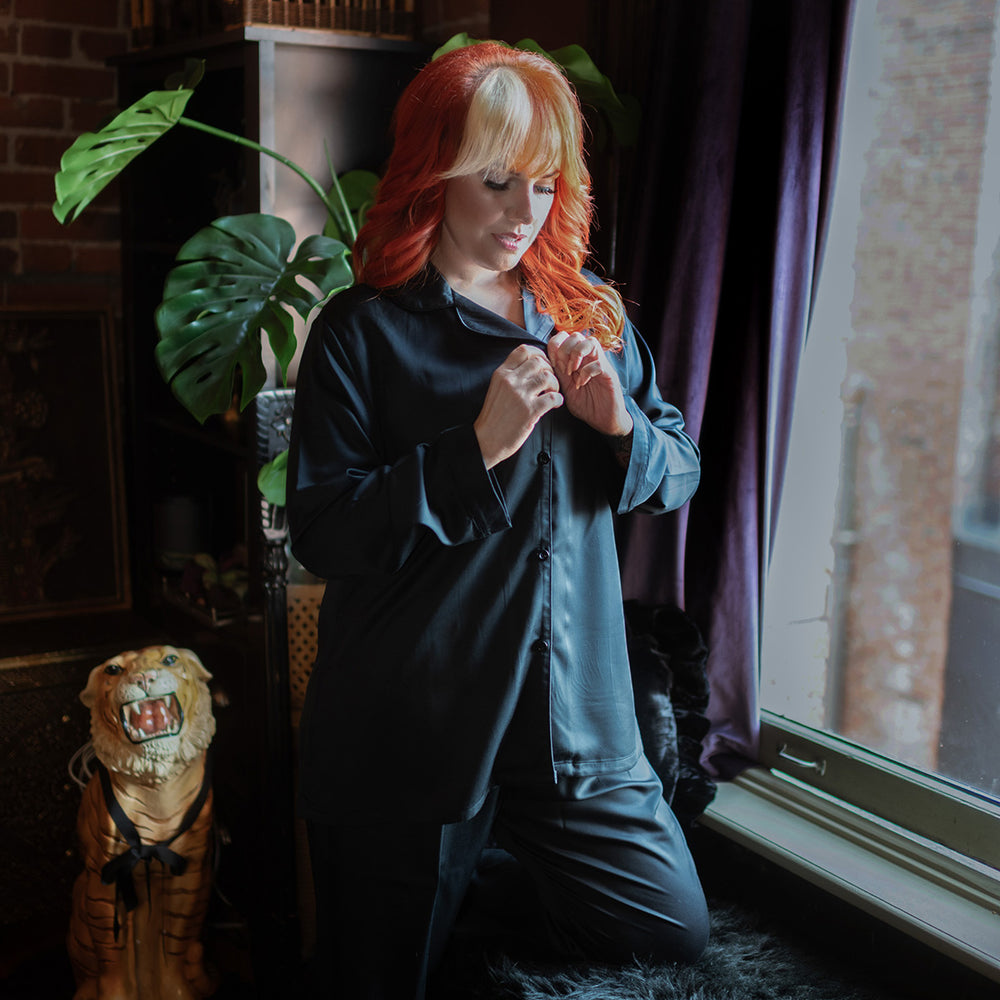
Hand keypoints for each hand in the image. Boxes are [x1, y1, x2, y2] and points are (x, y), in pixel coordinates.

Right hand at [474, 345, 562, 468]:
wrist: (486, 439)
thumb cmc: (494, 416)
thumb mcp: (497, 388)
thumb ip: (511, 375)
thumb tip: (532, 365)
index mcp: (502, 373)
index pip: (524, 350)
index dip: (539, 354)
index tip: (543, 363)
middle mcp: (510, 381)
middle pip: (539, 361)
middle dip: (550, 369)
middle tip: (550, 381)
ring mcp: (520, 395)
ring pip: (548, 377)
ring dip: (555, 384)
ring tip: (552, 392)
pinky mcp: (529, 411)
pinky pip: (553, 397)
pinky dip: (558, 399)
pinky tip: (555, 404)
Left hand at [546, 332, 632, 436]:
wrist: (604, 421)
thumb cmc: (585, 405)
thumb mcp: (565, 388)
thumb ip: (557, 374)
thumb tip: (543, 363)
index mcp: (576, 360)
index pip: (564, 338)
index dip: (555, 347)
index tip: (552, 365)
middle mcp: (589, 359)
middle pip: (576, 335)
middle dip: (564, 350)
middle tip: (563, 369)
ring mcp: (600, 365)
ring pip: (591, 342)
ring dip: (577, 355)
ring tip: (572, 372)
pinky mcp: (609, 374)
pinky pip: (599, 363)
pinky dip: (587, 371)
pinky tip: (581, 383)